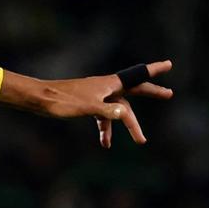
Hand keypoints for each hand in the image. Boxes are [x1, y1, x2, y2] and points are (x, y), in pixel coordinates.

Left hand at [0, 61, 172, 146]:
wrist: (38, 100)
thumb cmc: (61, 101)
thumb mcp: (86, 108)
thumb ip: (106, 111)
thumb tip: (124, 114)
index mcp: (108, 84)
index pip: (136, 76)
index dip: (153, 71)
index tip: (169, 64)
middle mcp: (104, 87)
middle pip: (133, 91)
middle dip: (150, 93)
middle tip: (169, 94)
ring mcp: (95, 96)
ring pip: (118, 109)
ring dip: (128, 124)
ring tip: (140, 141)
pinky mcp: (86, 104)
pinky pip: (102, 116)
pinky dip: (106, 128)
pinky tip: (105, 143)